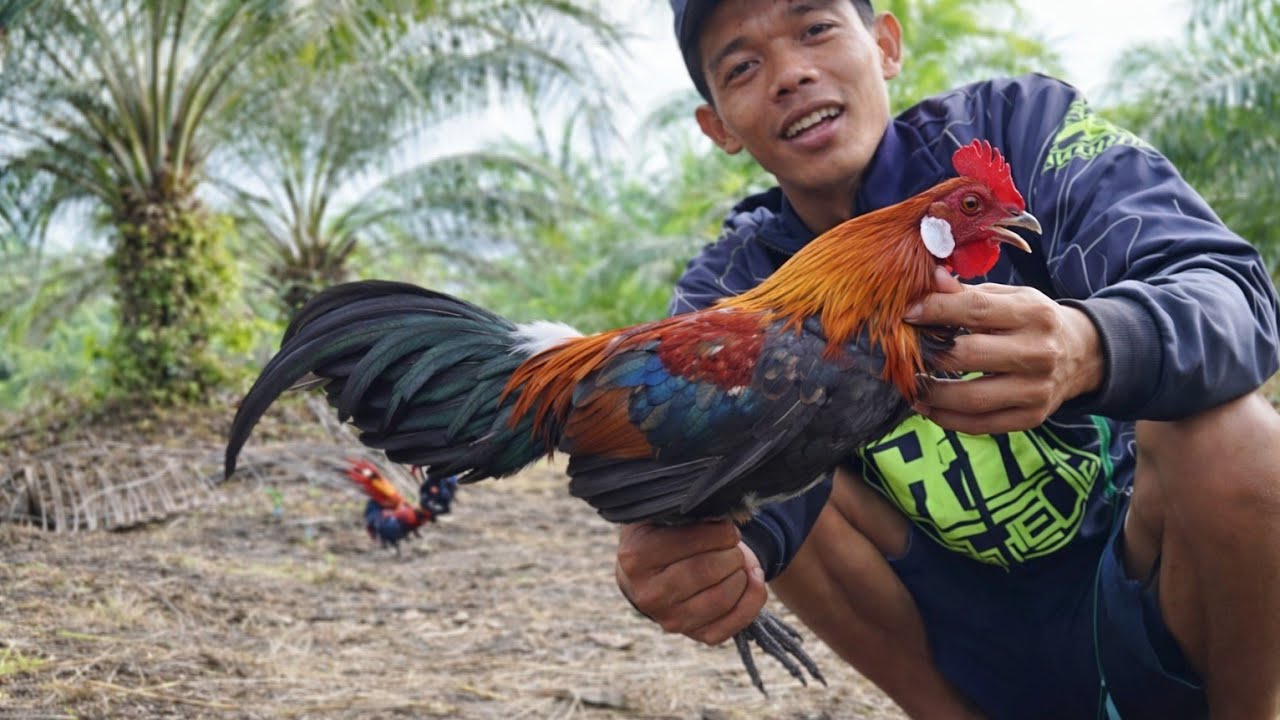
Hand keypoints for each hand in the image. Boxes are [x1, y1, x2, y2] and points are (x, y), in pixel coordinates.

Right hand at [615, 520, 766, 644]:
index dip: (718, 532)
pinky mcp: (698, 636)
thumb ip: (686, 511)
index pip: (688, 543)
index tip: (727, 528)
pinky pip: (737, 621)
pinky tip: (751, 578)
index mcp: (635, 558)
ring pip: (723, 597)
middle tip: (733, 543)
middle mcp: (649, 595)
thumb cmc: (661, 536)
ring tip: (739, 559)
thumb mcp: (663, 516)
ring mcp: (672, 620)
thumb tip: (723, 517)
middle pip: (707, 570)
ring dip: (743, 573)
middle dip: (731, 552)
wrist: (648, 575)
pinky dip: (753, 597)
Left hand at [903, 266, 1103, 434]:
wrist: (1082, 354)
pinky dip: (947, 419)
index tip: (907, 313)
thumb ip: (970, 292)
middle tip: (904, 353)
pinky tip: (928, 407)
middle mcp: (1038, 352)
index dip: (935, 310)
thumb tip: (932, 278)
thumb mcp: (1011, 297)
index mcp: (1033, 314)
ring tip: (911, 385)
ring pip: (972, 398)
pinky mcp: (1031, 417)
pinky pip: (980, 425)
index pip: (976, 309)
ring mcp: (1036, 389)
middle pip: (969, 355)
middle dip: (930, 354)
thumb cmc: (1033, 321)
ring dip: (932, 394)